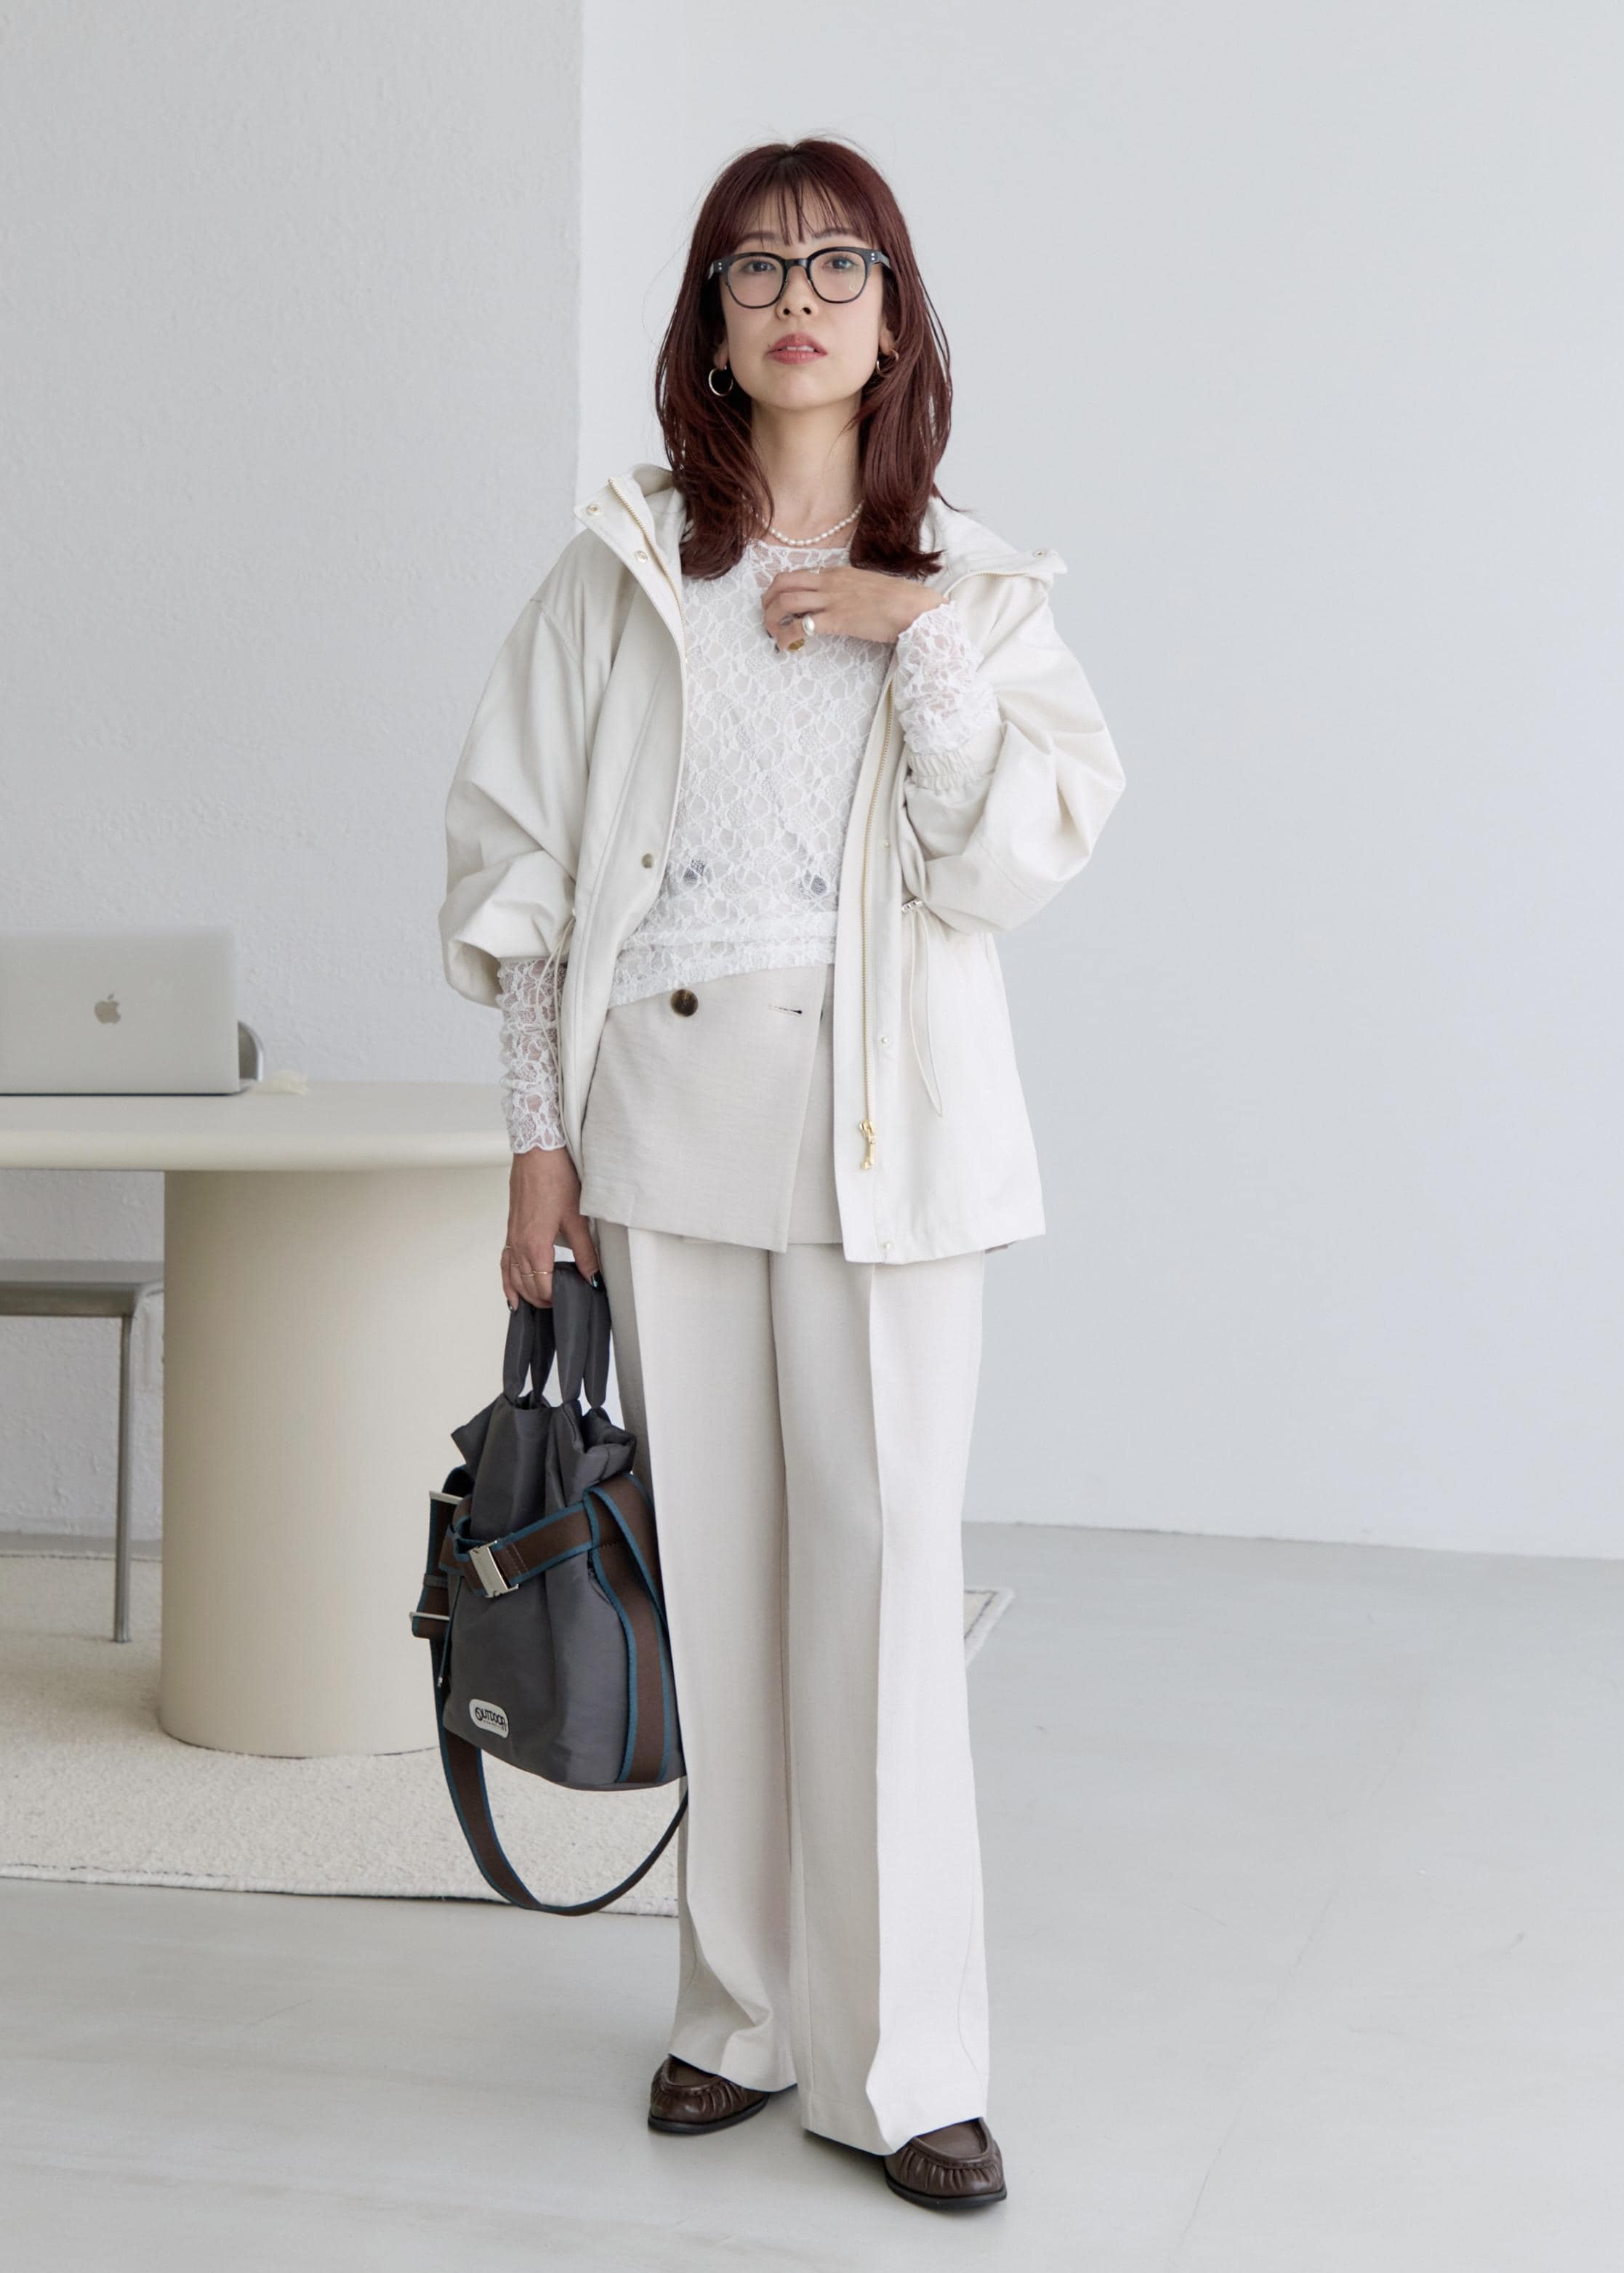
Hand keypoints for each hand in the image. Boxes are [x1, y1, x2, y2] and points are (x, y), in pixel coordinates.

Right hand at [502, 1145, 598, 1309]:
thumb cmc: (556, 1178)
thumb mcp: (577, 1218)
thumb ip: (585, 1252)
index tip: (569, 1302)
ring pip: (512, 1276)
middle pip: (526, 1285)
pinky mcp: (511, 1229)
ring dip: (523, 1294)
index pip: (542, 1286)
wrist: (537, 1152)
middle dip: (541, 1300)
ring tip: (535, 1308)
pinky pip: (505, 1261)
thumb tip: (593, 1277)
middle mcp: (519, 1244)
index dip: (555, 1298)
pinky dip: (507, 1279)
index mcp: (535, 1245)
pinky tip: (511, 1290)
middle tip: (559, 1307)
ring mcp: (512, 1237)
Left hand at [761, 563, 943, 651]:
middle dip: (767, 601)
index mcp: (836, 572)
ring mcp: (832, 600)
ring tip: (773, 635)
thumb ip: (846, 591)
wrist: (914, 608)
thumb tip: (835, 603)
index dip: (779, 590)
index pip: (796, 574)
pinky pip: (801, 626)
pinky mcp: (837, 620)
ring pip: (786, 602)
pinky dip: (786, 636)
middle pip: (783, 583)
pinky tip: (785, 646)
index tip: (776, 604)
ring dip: (772, 619)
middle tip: (767, 618)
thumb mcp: (866, 586)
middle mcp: (829, 582)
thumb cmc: (898, 600)